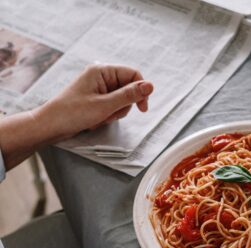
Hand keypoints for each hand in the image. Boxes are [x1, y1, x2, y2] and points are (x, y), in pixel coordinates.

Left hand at [35, 63, 152, 140]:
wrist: (51, 125)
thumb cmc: (73, 113)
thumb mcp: (105, 105)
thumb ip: (129, 95)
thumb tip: (150, 86)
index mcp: (102, 71)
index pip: (133, 75)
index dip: (141, 91)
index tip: (142, 108)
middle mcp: (101, 76)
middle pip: (129, 89)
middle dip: (124, 105)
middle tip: (111, 113)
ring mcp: (99, 88)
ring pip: (122, 100)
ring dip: (116, 112)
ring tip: (101, 117)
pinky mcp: (97, 99)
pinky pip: (113, 106)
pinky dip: (109, 115)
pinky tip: (98, 119)